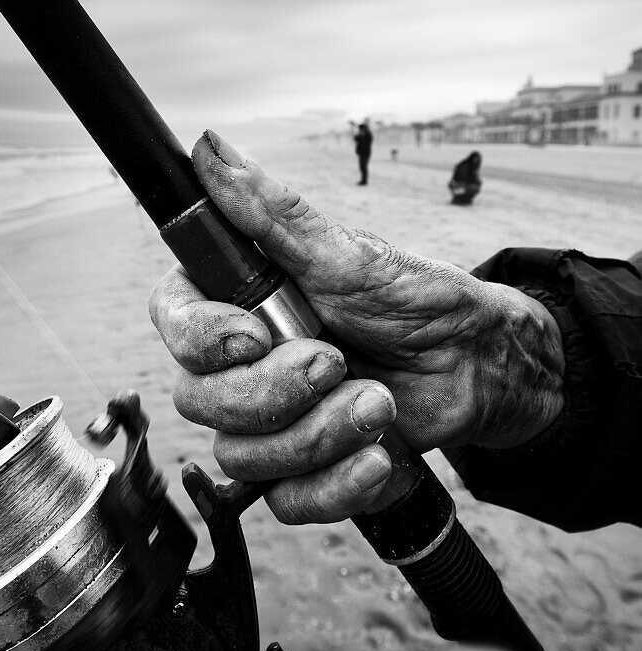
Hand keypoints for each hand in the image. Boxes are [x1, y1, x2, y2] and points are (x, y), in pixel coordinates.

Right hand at [150, 131, 564, 523]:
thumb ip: (271, 213)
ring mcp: (270, 422)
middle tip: (339, 363)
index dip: (200, 338)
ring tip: (380, 403)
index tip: (255, 335)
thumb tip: (210, 147)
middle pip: (198, 399)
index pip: (172, 321)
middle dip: (274, 391)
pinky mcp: (304, 471)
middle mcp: (244, 364)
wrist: (478, 366)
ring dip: (318, 434)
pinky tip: (381, 455)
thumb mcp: (346, 255)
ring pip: (242, 455)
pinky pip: (287, 502)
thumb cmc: (415, 299)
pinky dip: (337, 484)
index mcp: (241, 303)